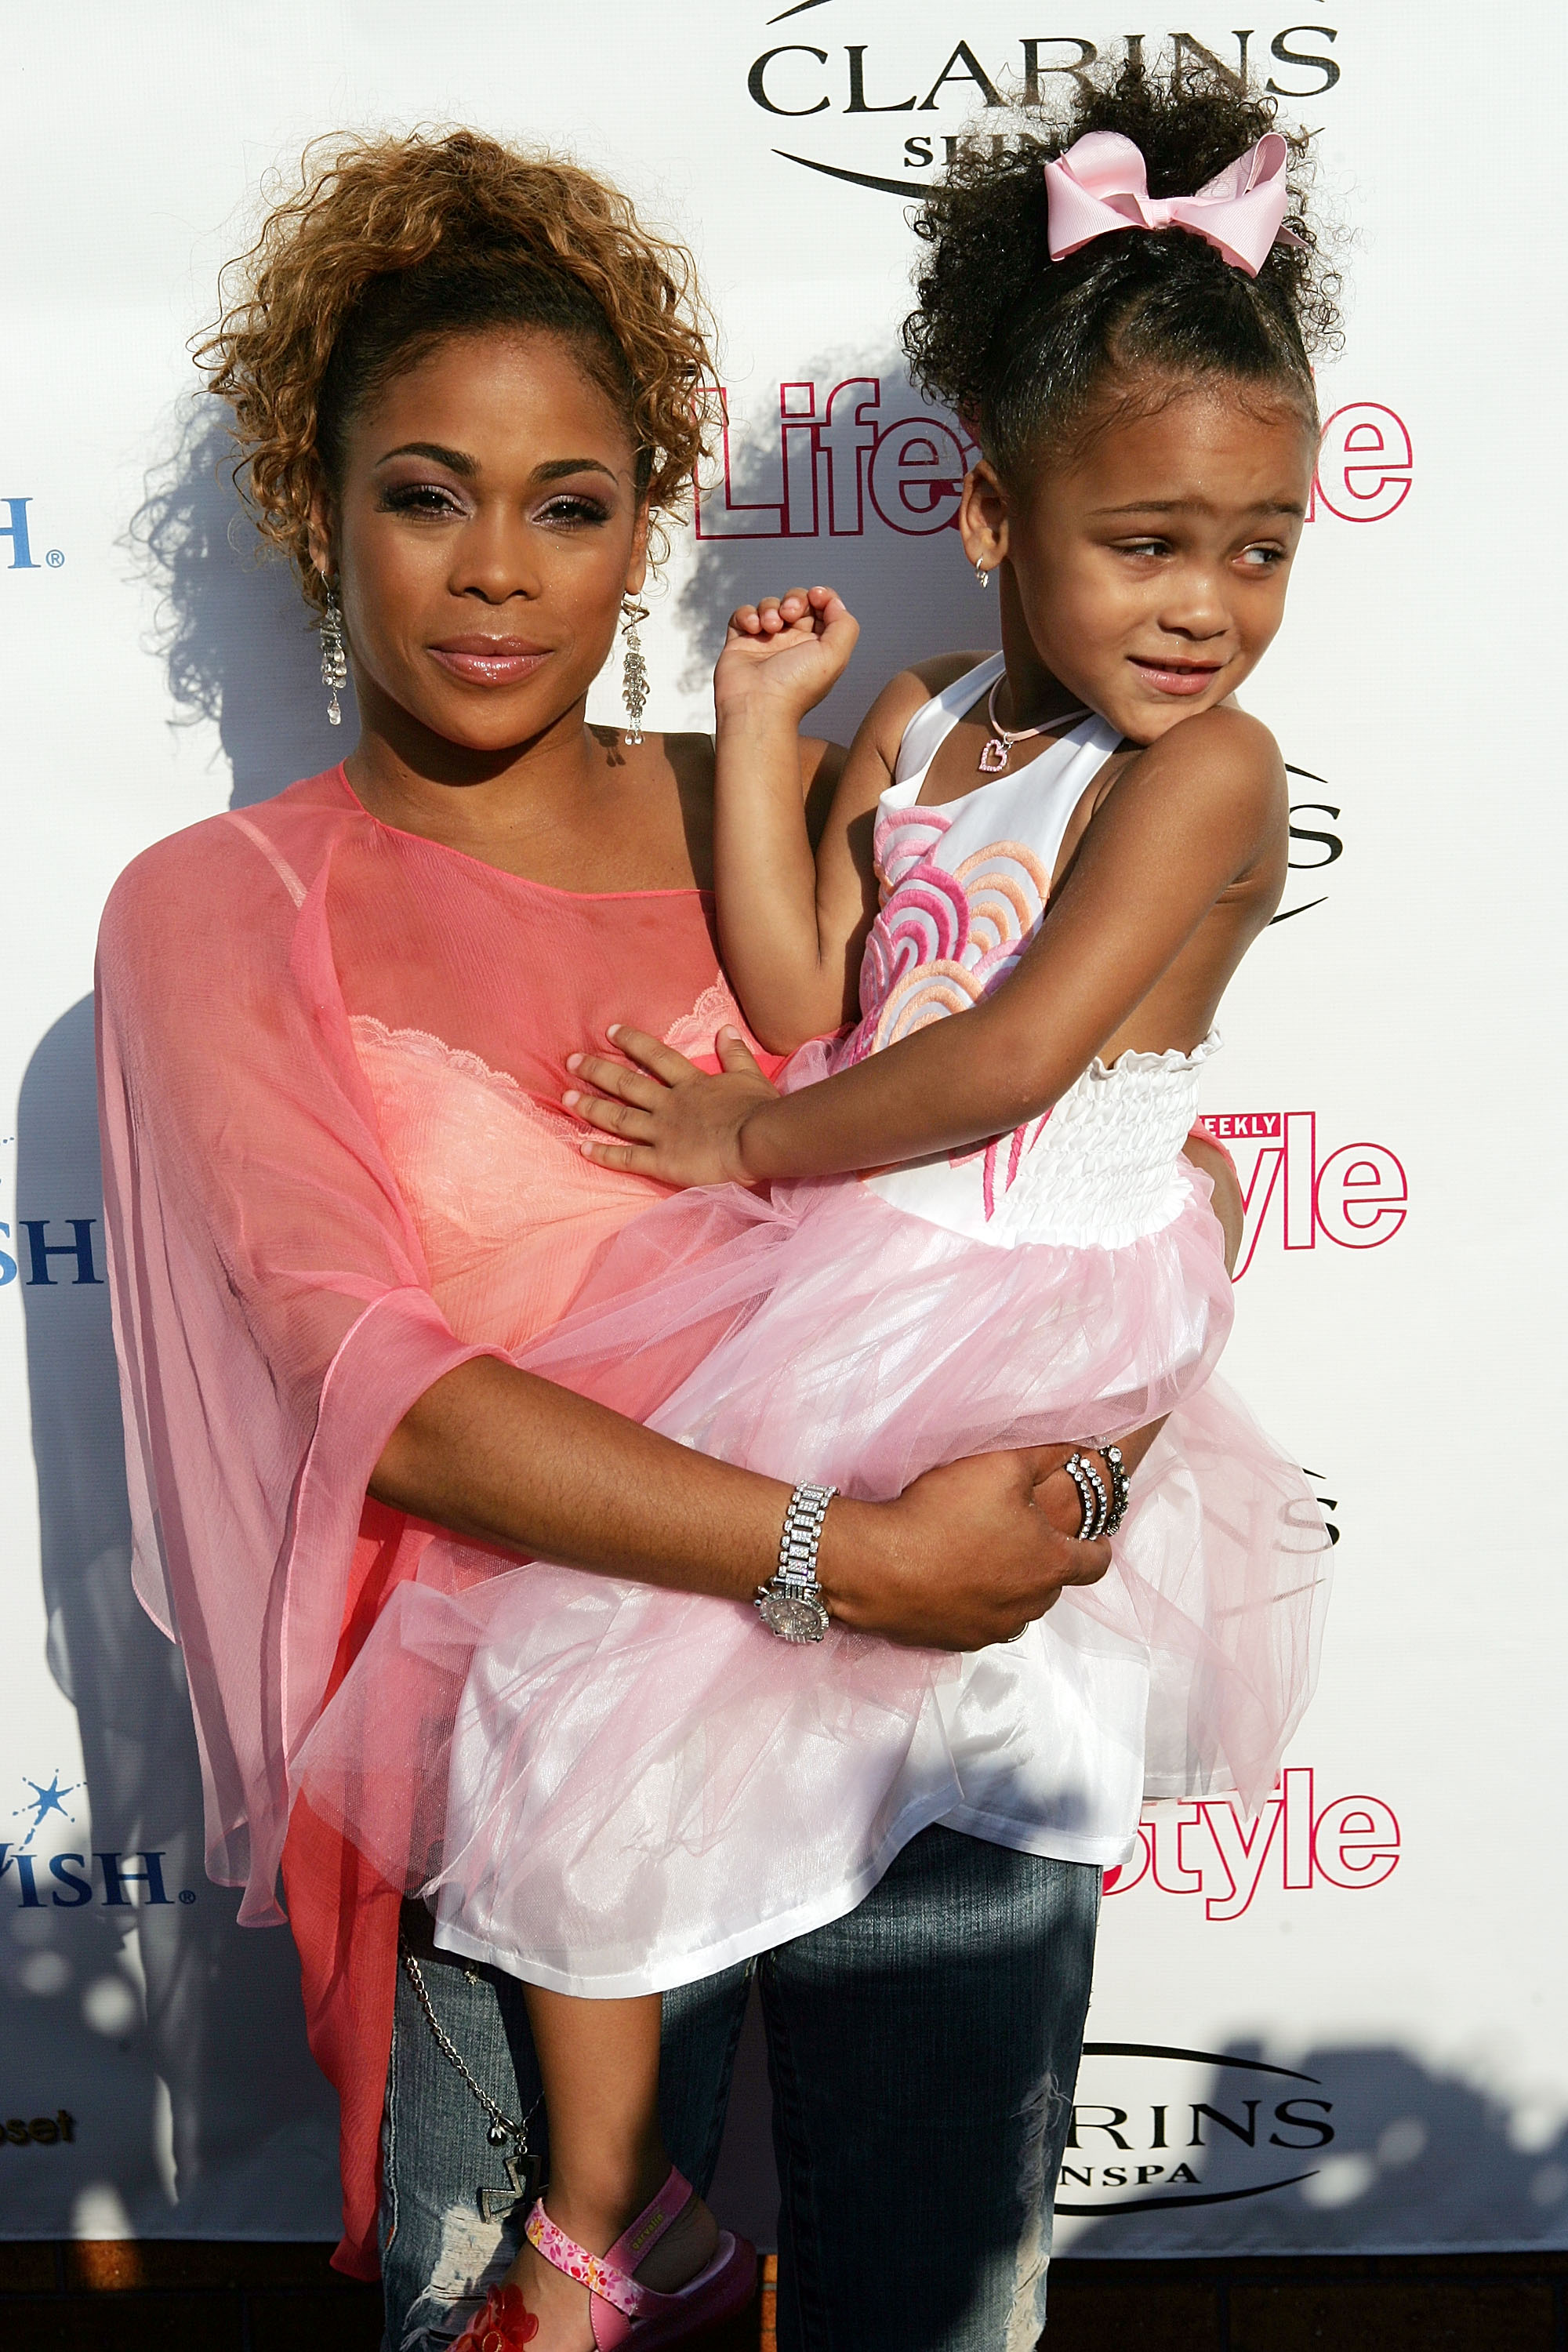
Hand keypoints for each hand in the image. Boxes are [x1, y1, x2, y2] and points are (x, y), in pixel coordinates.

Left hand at [564, 1024, 778, 1186]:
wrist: (759, 1140)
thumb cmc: (759, 1111)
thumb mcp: (750, 1076)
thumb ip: (734, 1054)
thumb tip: (724, 1030)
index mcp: (692, 1083)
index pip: (656, 1057)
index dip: (632, 1043)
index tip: (610, 1032)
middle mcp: (670, 1104)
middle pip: (627, 1084)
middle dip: (597, 1071)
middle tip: (571, 1060)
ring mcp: (663, 1132)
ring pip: (619, 1117)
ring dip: (591, 1107)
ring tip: (565, 1098)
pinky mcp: (663, 1161)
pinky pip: (627, 1157)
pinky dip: (603, 1152)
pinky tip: (581, 1146)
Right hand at [713, 585, 858, 726]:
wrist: (757, 706)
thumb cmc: (797, 685)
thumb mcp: (836, 656)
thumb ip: (844, 624)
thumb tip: (832, 602)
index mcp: (817, 646)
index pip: (822, 608)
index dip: (821, 596)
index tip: (816, 597)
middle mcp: (792, 643)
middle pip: (796, 601)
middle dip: (795, 599)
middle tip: (790, 614)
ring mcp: (765, 642)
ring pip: (770, 605)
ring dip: (770, 608)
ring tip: (771, 627)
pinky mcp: (740, 643)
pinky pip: (743, 614)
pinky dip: (748, 614)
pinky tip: (753, 629)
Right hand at [820, 1445, 1113, 1650]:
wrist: (877, 1566)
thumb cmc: (942, 1514)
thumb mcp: (1003, 1463)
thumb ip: (1050, 1454)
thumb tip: (1083, 1446)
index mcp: (1051, 1564)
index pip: (1096, 1562)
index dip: (1097, 1545)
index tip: (1092, 1535)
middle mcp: (1030, 1605)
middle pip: (1054, 1583)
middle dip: (1045, 1559)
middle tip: (1021, 1531)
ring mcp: (992, 1628)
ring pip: (1017, 1605)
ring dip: (1011, 1583)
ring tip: (983, 1553)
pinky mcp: (958, 1641)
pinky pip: (980, 1620)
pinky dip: (976, 1601)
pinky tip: (952, 1576)